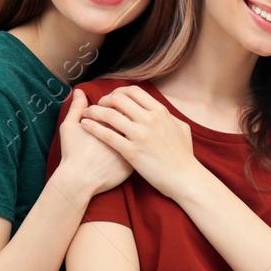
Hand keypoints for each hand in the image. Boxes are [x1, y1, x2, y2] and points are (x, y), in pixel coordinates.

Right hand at [55, 88, 133, 195]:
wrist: (79, 181)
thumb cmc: (72, 154)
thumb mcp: (69, 127)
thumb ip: (75, 108)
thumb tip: (79, 91)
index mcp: (112, 122)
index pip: (123, 106)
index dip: (119, 106)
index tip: (113, 111)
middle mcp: (126, 134)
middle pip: (135, 118)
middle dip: (131, 117)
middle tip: (123, 121)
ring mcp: (132, 150)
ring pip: (140, 135)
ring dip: (136, 132)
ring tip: (126, 134)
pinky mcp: (134, 164)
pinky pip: (140, 153)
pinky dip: (137, 149)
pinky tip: (129, 148)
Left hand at [81, 85, 200, 198]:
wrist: (185, 179)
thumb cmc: (184, 156)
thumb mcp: (182, 129)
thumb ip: (169, 117)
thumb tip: (162, 111)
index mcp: (160, 112)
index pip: (133, 91)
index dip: (118, 91)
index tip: (111, 98)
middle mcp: (150, 119)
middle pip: (118, 99)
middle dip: (103, 99)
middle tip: (97, 106)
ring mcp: (140, 135)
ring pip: (109, 114)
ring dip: (93, 111)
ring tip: (86, 115)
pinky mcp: (132, 151)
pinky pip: (107, 134)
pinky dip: (93, 127)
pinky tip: (85, 126)